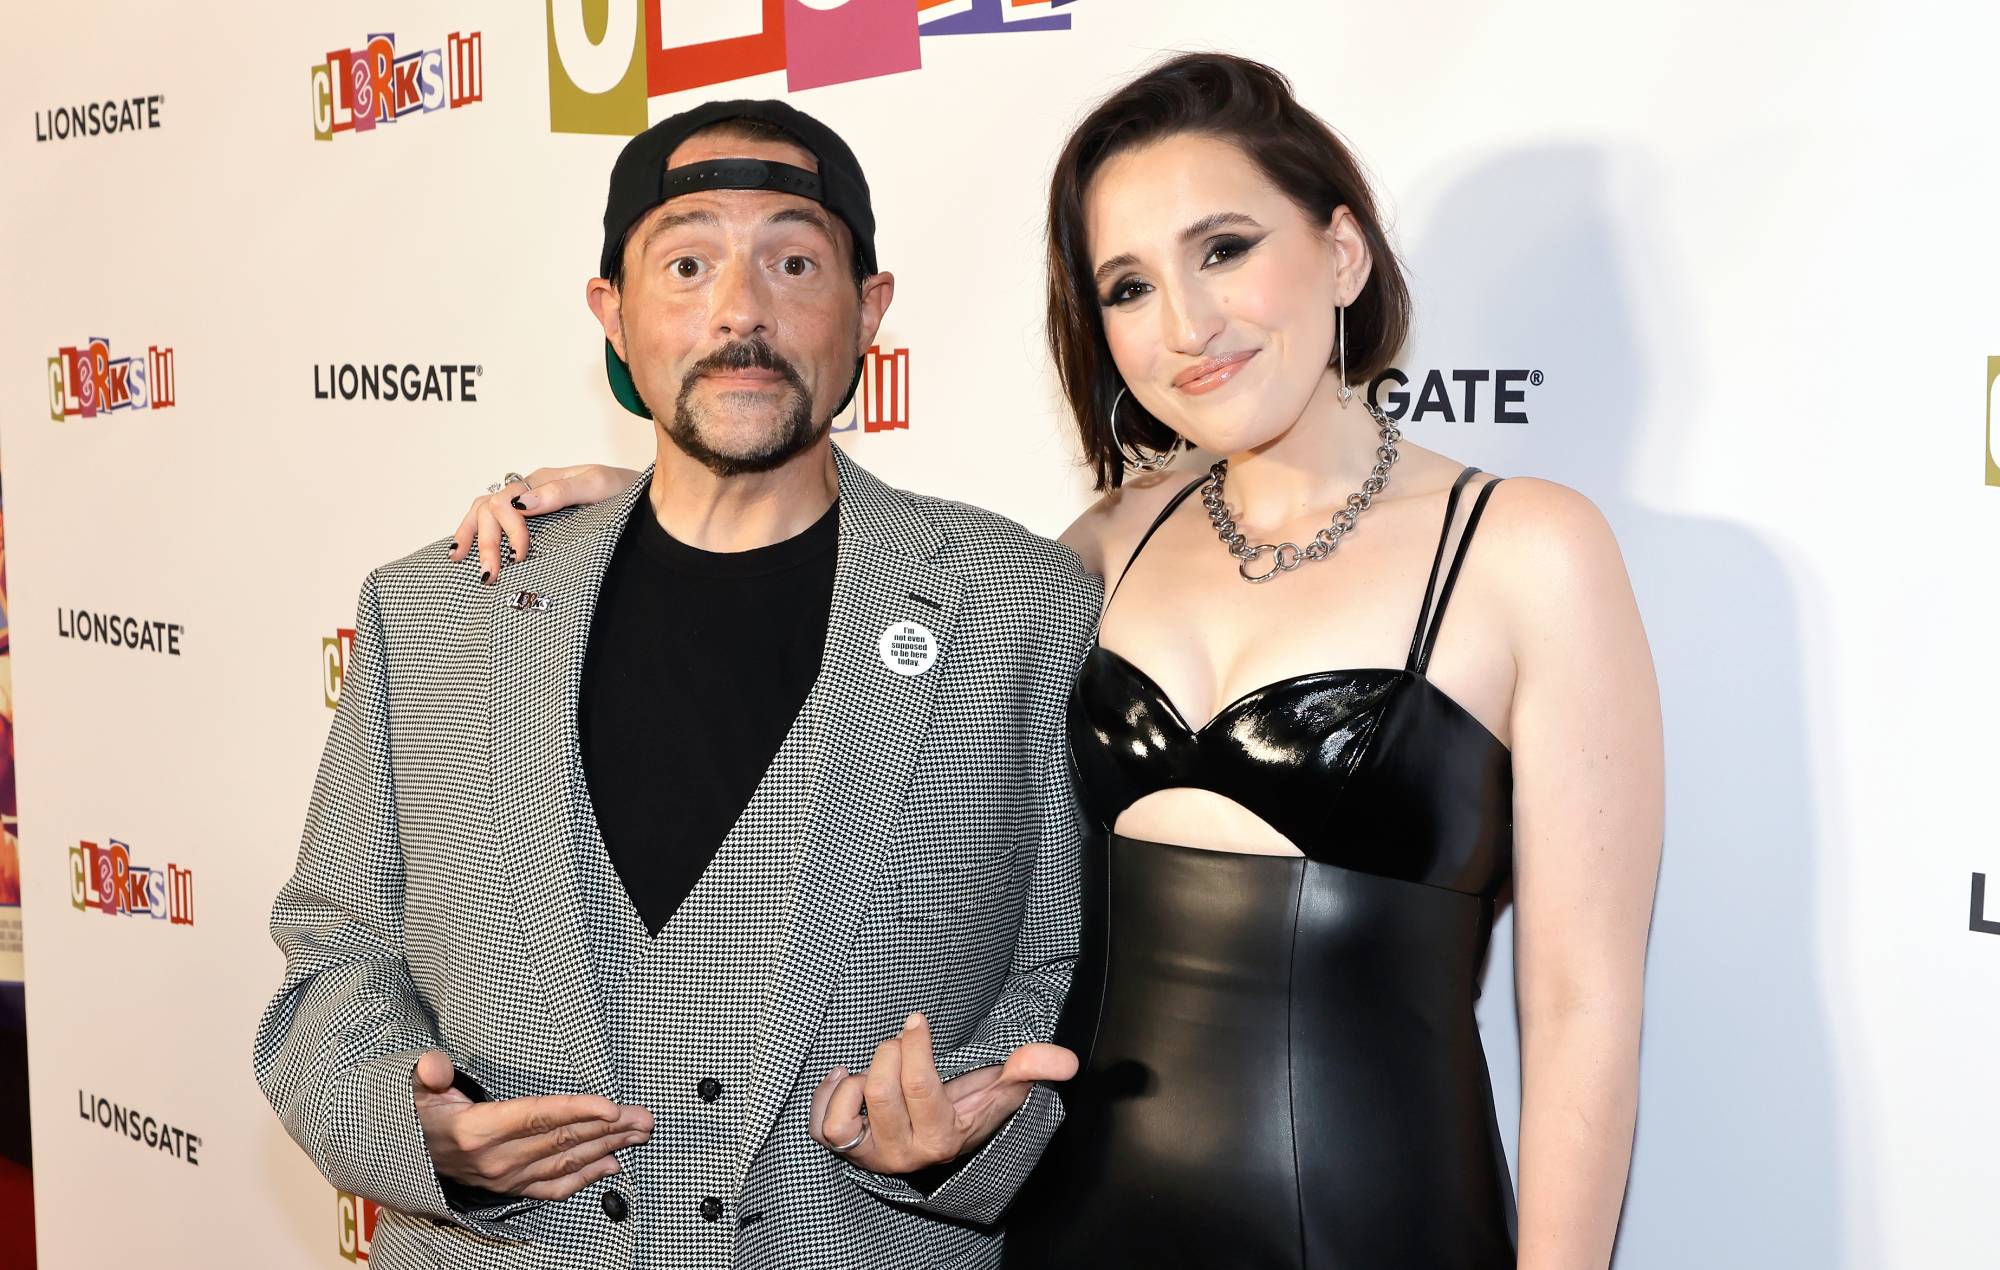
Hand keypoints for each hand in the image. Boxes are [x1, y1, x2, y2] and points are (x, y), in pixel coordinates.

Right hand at [412, 1050, 653, 1200]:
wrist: (405, 1155)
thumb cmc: (419, 1114)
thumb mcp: (415, 1089)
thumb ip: (429, 1074)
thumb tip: (436, 1065)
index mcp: (479, 1130)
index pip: (539, 1116)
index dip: (578, 1111)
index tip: (612, 1107)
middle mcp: (498, 1159)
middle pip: (563, 1138)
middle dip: (609, 1127)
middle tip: (644, 1117)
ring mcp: (506, 1177)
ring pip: (566, 1161)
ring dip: (607, 1147)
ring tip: (639, 1134)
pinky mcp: (511, 1188)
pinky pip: (554, 1186)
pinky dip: (585, 1176)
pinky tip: (611, 1164)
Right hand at [447, 464, 641, 585]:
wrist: (646, 500)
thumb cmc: (624, 492)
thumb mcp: (598, 487)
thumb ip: (562, 492)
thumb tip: (522, 504)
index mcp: (542, 481)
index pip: (506, 502)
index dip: (509, 531)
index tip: (520, 556)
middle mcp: (531, 490)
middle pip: (489, 509)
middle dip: (486, 542)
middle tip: (490, 575)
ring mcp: (530, 504)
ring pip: (484, 512)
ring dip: (471, 534)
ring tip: (460, 560)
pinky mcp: (535, 521)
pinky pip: (494, 522)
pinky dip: (475, 533)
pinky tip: (465, 551)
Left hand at [807, 1013, 1077, 1175]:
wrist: (940, 1142)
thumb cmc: (968, 1106)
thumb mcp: (1001, 1089)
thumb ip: (1031, 1069)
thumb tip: (1066, 1060)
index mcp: (943, 1136)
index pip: (920, 1086)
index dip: (914, 1046)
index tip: (916, 1020)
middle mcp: (905, 1152)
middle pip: (881, 1092)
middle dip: (889, 1053)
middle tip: (900, 1040)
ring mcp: (872, 1155)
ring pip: (845, 1116)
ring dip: (855, 1081)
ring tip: (872, 1069)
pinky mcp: (846, 1150)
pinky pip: (820, 1126)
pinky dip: (826, 1095)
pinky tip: (844, 1077)